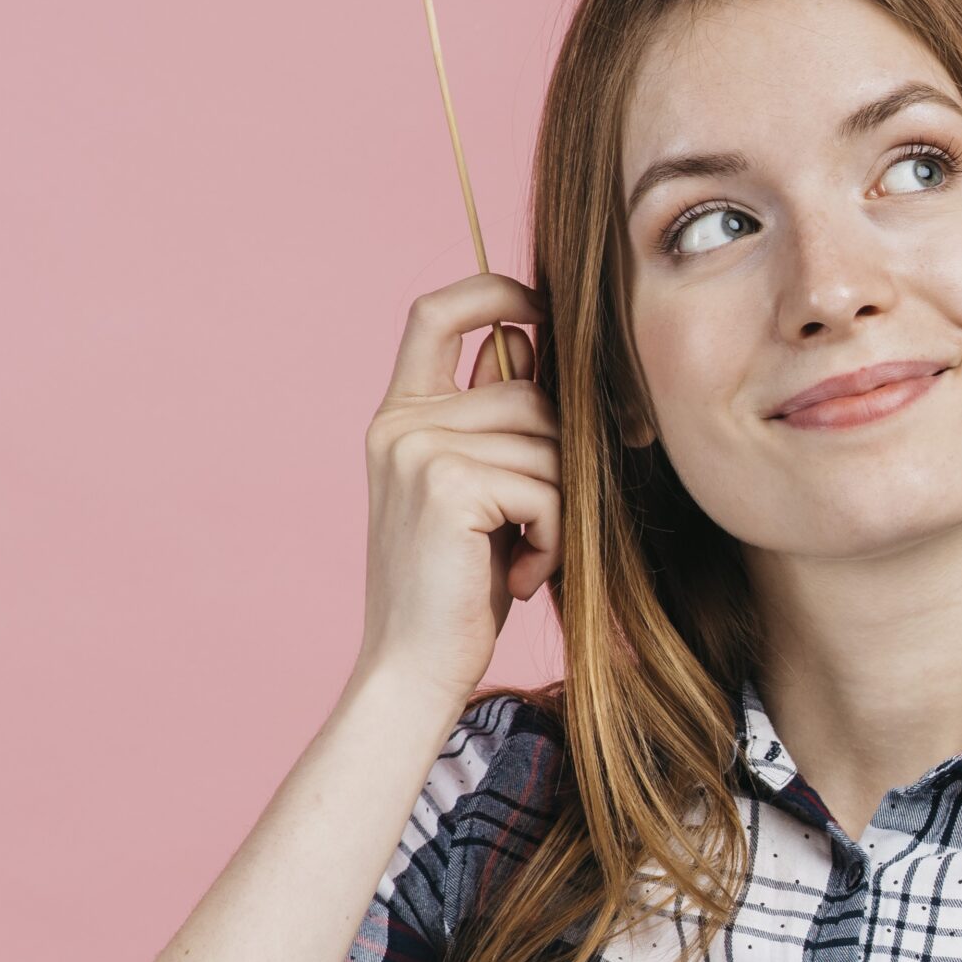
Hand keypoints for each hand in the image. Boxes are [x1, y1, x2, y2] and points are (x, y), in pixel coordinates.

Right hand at [350, 272, 561, 715]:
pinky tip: (524, 577)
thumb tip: (538, 348)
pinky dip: (556, 536)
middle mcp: (400, 423)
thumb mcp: (479, 497)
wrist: (413, 671)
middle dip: (562, 457)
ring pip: (547, 442)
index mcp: (400, 417)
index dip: (493, 291)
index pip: (436, 312)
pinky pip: (547, 486)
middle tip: (550, 527)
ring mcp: (419, 449)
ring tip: (530, 560)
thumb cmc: (457, 593)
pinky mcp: (448, 484)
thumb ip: (497, 426)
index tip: (539, 308)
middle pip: (526, 391)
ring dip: (562, 509)